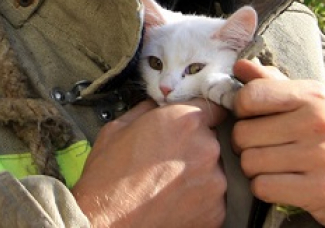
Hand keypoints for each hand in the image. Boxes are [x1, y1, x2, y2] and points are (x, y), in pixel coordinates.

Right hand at [73, 99, 227, 227]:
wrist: (108, 222)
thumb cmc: (108, 178)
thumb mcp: (118, 128)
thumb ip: (146, 110)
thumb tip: (155, 107)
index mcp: (184, 120)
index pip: (213, 107)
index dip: (201, 114)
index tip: (195, 121)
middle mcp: (206, 148)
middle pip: (210, 139)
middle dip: (193, 145)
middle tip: (167, 157)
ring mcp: (215, 181)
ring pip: (212, 169)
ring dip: (196, 172)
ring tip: (167, 183)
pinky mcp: (216, 210)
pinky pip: (212, 196)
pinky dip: (197, 198)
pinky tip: (172, 199)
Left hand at [232, 60, 324, 227]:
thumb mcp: (314, 102)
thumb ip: (273, 83)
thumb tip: (238, 66)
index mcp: (315, 96)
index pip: (250, 96)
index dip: (241, 110)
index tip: (252, 118)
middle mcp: (319, 122)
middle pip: (243, 133)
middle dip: (245, 144)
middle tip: (264, 148)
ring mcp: (323, 157)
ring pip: (250, 162)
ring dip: (254, 169)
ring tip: (274, 166)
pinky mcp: (323, 190)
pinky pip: (263, 187)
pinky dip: (264, 188)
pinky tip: (281, 184)